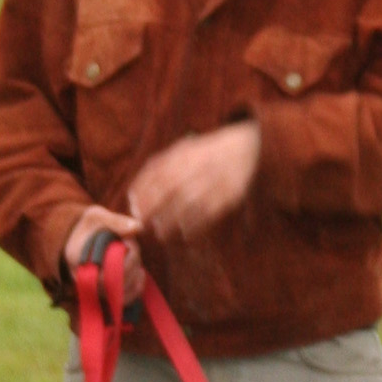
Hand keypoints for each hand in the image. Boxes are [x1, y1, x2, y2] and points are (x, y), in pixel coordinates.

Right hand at [64, 205, 144, 306]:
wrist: (82, 241)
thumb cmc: (90, 227)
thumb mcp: (97, 216)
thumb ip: (116, 220)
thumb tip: (138, 228)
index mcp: (76, 256)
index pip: (102, 266)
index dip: (122, 257)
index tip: (130, 242)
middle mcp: (81, 278)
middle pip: (111, 281)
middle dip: (130, 264)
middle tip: (134, 247)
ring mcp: (92, 289)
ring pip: (119, 292)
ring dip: (134, 275)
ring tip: (136, 258)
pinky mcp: (104, 295)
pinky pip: (122, 300)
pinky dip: (136, 289)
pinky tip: (140, 274)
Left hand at [128, 121, 260, 241]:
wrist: (248, 147)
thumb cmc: (207, 154)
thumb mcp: (183, 150)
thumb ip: (158, 167)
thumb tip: (133, 194)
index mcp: (186, 153)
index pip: (158, 172)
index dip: (143, 192)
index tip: (134, 208)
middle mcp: (200, 164)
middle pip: (171, 187)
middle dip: (153, 208)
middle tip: (143, 224)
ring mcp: (216, 179)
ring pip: (189, 203)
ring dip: (172, 221)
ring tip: (161, 234)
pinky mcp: (231, 194)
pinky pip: (209, 212)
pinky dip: (195, 225)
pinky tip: (185, 233)